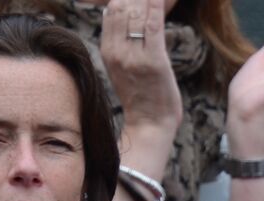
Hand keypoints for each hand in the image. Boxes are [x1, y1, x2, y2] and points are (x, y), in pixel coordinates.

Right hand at [100, 0, 181, 135]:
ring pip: (138, 15)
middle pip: (123, 9)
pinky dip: (156, 8)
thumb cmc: (140, 97)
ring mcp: (135, 56)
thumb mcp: (120, 67)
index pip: (112, 11)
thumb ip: (118, 42)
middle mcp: (117, 51)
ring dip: (148, 0)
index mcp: (108, 51)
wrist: (149, 124)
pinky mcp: (154, 60)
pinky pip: (154, 26)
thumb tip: (114, 13)